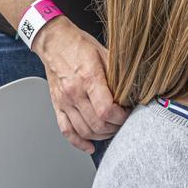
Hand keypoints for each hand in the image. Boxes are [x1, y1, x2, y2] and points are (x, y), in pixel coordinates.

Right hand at [32, 17, 128, 153]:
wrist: (54, 41)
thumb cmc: (79, 45)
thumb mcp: (105, 53)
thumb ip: (118, 74)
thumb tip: (134, 91)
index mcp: (89, 78)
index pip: (106, 110)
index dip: (121, 117)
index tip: (128, 113)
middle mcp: (74, 92)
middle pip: (97, 124)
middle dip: (114, 127)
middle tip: (122, 121)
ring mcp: (64, 101)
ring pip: (84, 131)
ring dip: (101, 136)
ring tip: (110, 128)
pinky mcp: (57, 105)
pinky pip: (66, 130)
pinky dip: (78, 142)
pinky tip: (89, 146)